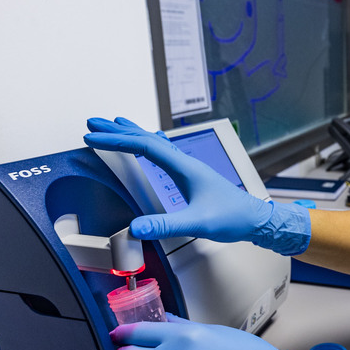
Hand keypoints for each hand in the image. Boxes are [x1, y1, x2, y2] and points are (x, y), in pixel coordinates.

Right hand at [83, 117, 309, 254]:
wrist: (257, 220)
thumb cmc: (233, 218)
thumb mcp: (197, 224)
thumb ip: (165, 225)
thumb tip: (136, 228)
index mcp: (184, 167)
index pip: (144, 146)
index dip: (116, 140)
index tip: (92, 136)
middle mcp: (185, 162)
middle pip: (146, 138)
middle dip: (117, 130)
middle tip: (93, 121)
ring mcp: (189, 167)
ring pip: (154, 142)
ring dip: (131, 133)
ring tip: (113, 126)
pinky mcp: (191, 175)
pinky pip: (163, 152)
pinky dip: (146, 143)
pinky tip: (146, 145)